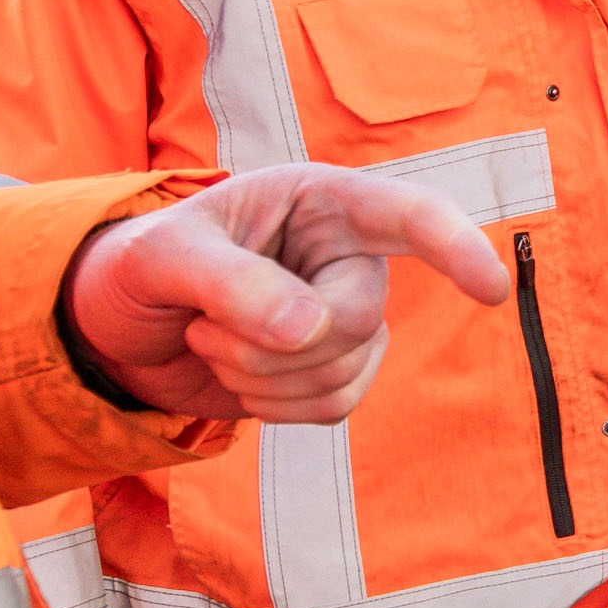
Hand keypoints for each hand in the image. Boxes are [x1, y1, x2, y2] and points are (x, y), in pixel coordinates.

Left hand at [62, 165, 513, 424]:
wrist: (117, 325)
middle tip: (204, 330)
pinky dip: (277, 407)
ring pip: (347, 370)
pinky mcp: (330, 368)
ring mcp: (343, 313)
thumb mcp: (164, 259)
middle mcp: (345, 254)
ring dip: (265, 377)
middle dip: (275, 343)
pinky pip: (335, 405)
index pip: (407, 215)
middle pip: (360, 317)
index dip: (455, 246)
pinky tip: (237, 379)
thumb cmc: (139, 266)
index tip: (490, 289)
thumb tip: (311, 328)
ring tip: (209, 343)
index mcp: (319, 200)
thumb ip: (233, 284)